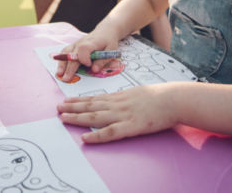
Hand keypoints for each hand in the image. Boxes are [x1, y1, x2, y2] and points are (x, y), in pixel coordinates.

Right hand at [55, 29, 118, 81]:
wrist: (105, 31)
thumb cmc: (108, 42)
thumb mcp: (111, 51)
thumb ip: (102, 61)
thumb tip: (94, 70)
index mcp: (91, 43)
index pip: (83, 49)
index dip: (84, 58)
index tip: (88, 65)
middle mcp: (80, 42)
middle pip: (72, 54)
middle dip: (69, 68)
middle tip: (66, 79)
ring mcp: (75, 44)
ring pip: (66, 53)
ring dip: (61, 64)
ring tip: (59, 74)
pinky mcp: (73, 46)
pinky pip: (65, 52)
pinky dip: (61, 60)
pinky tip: (60, 68)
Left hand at [58, 84, 178, 142]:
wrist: (173, 99)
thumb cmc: (159, 97)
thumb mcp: (137, 93)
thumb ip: (125, 98)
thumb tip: (115, 101)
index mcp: (120, 97)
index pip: (95, 98)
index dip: (79, 100)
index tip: (66, 101)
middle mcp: (117, 104)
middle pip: (91, 105)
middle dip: (73, 107)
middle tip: (58, 108)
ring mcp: (123, 114)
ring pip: (96, 116)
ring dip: (78, 117)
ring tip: (64, 118)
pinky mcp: (131, 126)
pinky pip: (111, 132)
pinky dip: (97, 135)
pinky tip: (86, 138)